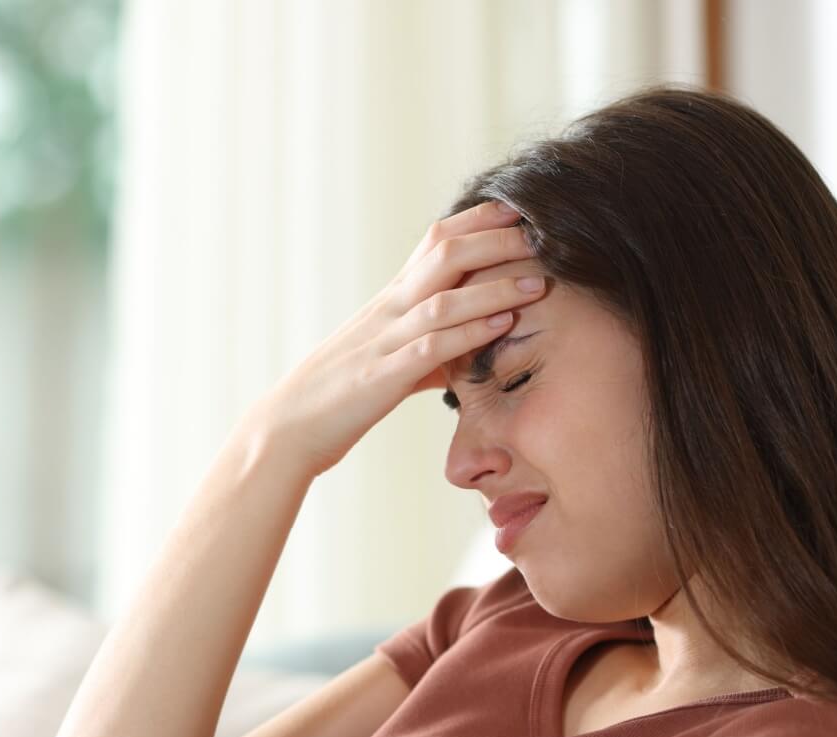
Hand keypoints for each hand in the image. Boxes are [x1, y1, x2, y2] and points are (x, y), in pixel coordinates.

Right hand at [245, 200, 549, 477]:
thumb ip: (432, 352)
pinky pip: (432, 347)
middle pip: (446, 254)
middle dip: (498, 240)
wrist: (289, 427)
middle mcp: (389, 309)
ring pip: (444, 298)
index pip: (437, 240)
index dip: (481, 220)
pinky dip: (470, 333)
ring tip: (539, 280)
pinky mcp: (384, 377)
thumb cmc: (341, 395)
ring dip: (495, 287)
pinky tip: (504, 325)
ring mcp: (386, 340)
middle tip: (547, 232)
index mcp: (392, 299)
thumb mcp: (392, 362)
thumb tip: (470, 353)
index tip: (524, 208)